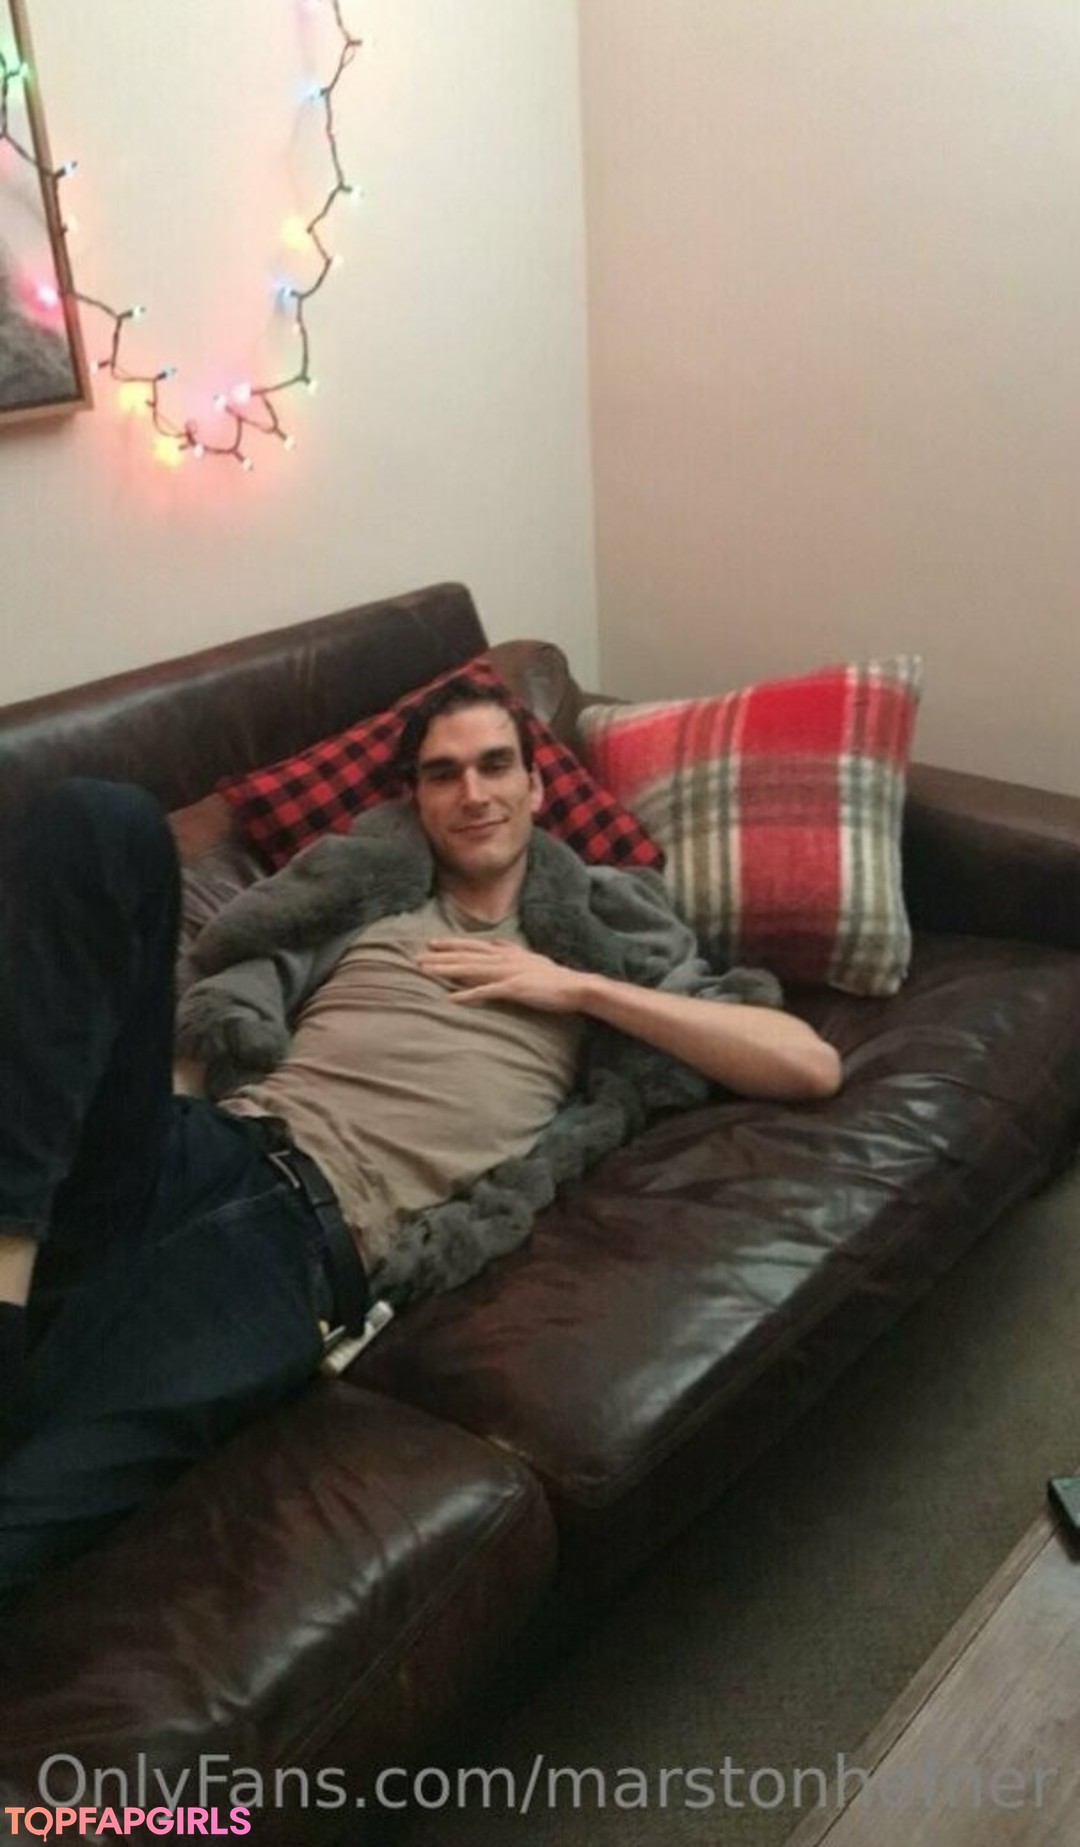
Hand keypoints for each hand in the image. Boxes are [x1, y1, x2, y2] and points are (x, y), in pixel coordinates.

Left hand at [418, 937, 584, 1012]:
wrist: (575, 987)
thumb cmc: (554, 976)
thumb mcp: (530, 956)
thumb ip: (511, 949)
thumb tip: (497, 942)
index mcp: (507, 952)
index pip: (473, 945)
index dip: (451, 943)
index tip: (431, 942)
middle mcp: (504, 959)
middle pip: (466, 956)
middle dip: (440, 956)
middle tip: (416, 957)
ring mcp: (508, 973)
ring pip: (470, 969)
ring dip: (446, 970)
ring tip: (425, 972)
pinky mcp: (513, 988)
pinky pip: (485, 992)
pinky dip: (466, 994)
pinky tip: (450, 998)